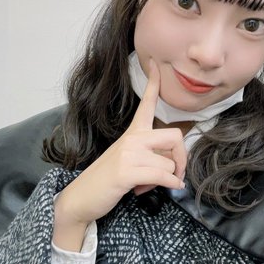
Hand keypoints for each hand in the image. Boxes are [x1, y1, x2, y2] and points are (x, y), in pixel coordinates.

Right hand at [53, 59, 186, 237]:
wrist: (81, 198)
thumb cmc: (107, 180)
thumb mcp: (129, 160)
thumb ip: (150, 155)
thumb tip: (174, 164)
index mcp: (132, 133)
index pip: (147, 103)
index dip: (154, 84)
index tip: (156, 65)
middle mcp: (132, 139)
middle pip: (175, 136)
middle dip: (182, 158)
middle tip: (176, 173)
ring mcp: (128, 154)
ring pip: (169, 163)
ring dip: (168, 180)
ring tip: (149, 185)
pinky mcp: (127, 171)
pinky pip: (163, 176)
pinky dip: (171, 185)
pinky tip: (169, 189)